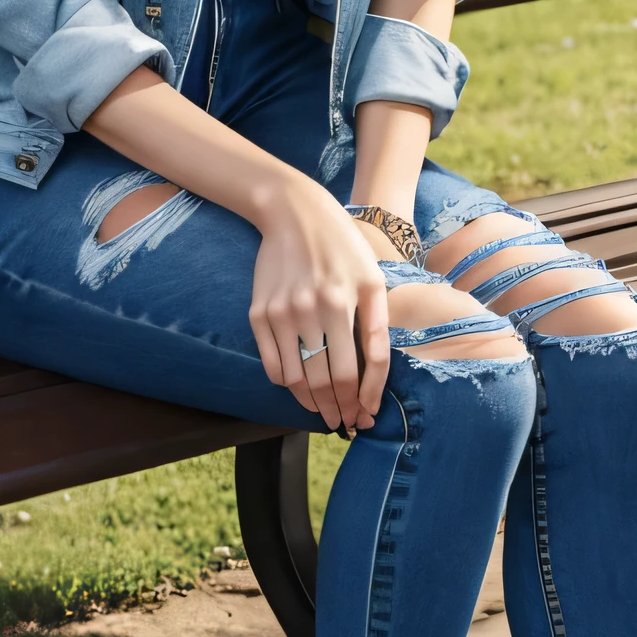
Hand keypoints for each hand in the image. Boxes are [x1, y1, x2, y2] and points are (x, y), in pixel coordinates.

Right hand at [249, 176, 391, 432]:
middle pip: (325, 381)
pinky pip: (273, 365)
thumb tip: (375, 376)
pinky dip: (288, 385)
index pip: (355, 370)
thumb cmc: (342, 247)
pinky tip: (301, 389)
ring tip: (325, 413)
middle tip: (346, 424)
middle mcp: (309, 310)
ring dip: (313, 404)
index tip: (366, 416)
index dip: (363, 399)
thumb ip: (377, 326)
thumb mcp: (372, 280)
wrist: (293, 213)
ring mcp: (280, 313)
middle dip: (339, 409)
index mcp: (342, 302)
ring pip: (297, 380)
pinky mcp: (259, 314)